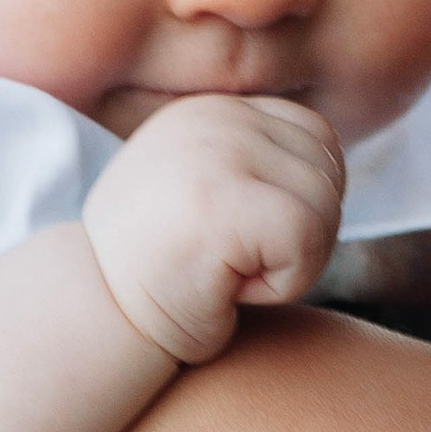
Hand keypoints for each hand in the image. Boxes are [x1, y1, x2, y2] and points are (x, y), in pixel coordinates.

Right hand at [83, 92, 345, 364]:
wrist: (98, 321)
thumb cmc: (161, 276)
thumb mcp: (206, 194)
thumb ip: (256, 166)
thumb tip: (331, 170)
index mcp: (212, 110)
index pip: (317, 140)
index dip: (299, 205)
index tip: (241, 240)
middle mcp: (214, 116)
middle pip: (328, 173)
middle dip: (299, 238)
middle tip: (232, 266)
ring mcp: (216, 150)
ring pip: (324, 207)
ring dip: (291, 264)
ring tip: (227, 275)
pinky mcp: (222, 196)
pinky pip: (308, 239)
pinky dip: (284, 284)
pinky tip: (230, 290)